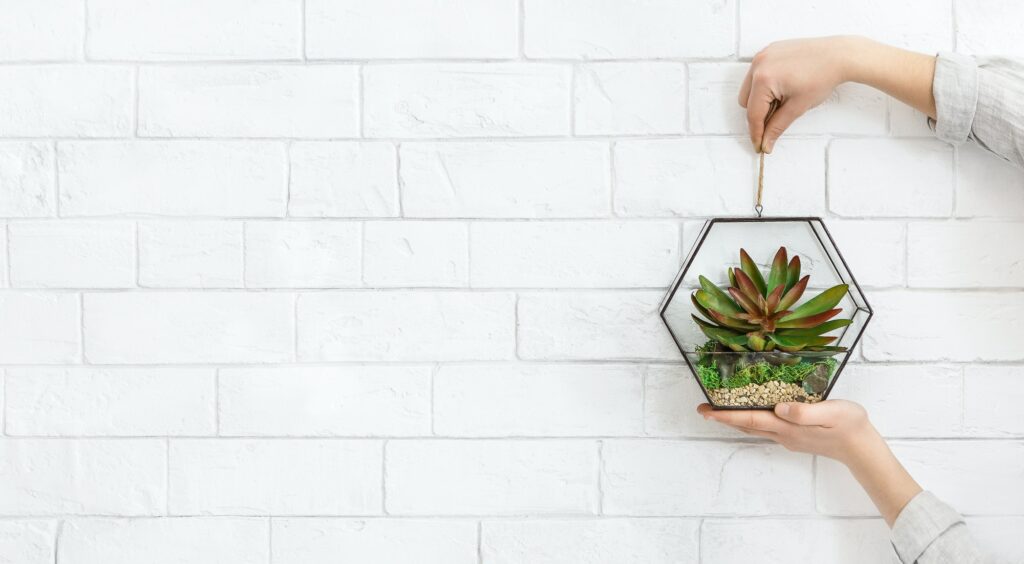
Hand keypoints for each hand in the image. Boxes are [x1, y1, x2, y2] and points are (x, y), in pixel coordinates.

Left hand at [697, 400, 876, 464]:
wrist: (862, 449)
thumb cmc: (850, 426)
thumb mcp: (832, 412)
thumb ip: (806, 411)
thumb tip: (780, 408)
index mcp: (788, 426)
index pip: (750, 419)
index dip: (726, 415)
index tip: (706, 411)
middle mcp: (783, 434)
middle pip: (747, 425)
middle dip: (724, 417)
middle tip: (703, 408)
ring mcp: (789, 437)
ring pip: (755, 428)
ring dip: (736, 419)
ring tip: (720, 410)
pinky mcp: (795, 437)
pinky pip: (766, 428)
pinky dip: (753, 420)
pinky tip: (753, 412)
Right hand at [739, 36, 858, 153]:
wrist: (839, 55)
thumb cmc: (823, 77)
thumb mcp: (797, 107)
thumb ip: (777, 127)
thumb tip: (766, 142)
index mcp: (763, 79)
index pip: (753, 114)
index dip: (757, 133)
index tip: (760, 145)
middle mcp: (758, 64)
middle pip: (746, 101)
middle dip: (759, 112)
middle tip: (781, 113)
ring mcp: (763, 55)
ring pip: (750, 87)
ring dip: (761, 98)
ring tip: (784, 97)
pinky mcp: (770, 51)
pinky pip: (758, 73)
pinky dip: (766, 83)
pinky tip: (785, 84)